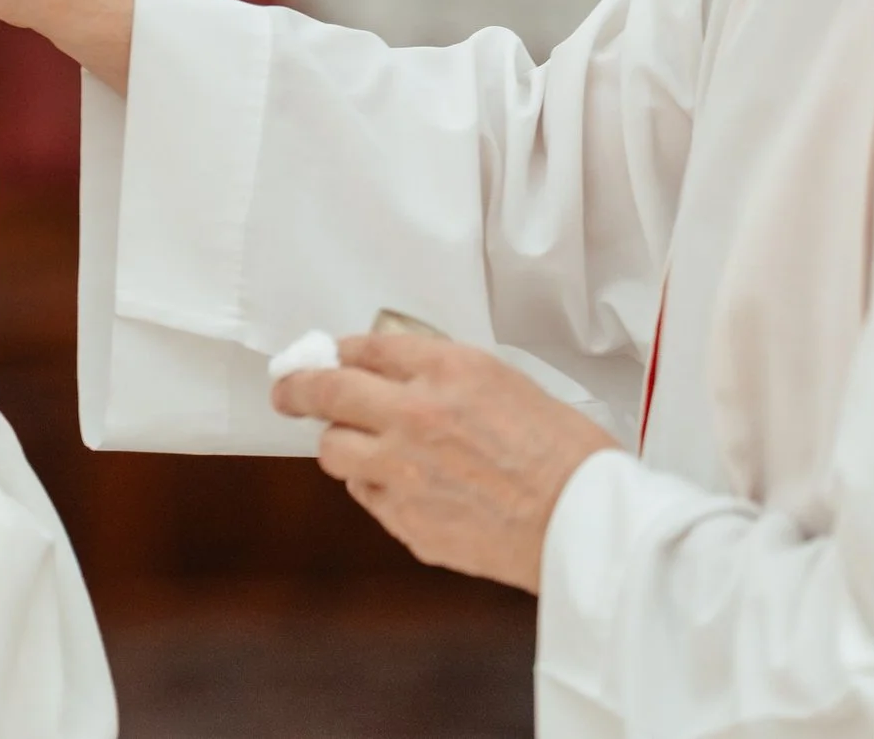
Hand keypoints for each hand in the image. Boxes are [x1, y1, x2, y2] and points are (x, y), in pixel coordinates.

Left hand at [272, 334, 617, 592]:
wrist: (586, 526)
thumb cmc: (567, 456)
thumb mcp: (509, 382)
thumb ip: (446, 373)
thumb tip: (397, 367)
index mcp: (448, 371)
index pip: (367, 347)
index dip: (341, 351)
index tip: (329, 356)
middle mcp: (415, 415)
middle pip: (326, 391)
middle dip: (296, 388)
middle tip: (287, 390)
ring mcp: (403, 471)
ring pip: (332, 450)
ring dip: (341, 443)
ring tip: (362, 445)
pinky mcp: (405, 519)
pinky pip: (366, 495)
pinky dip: (376, 486)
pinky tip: (406, 486)